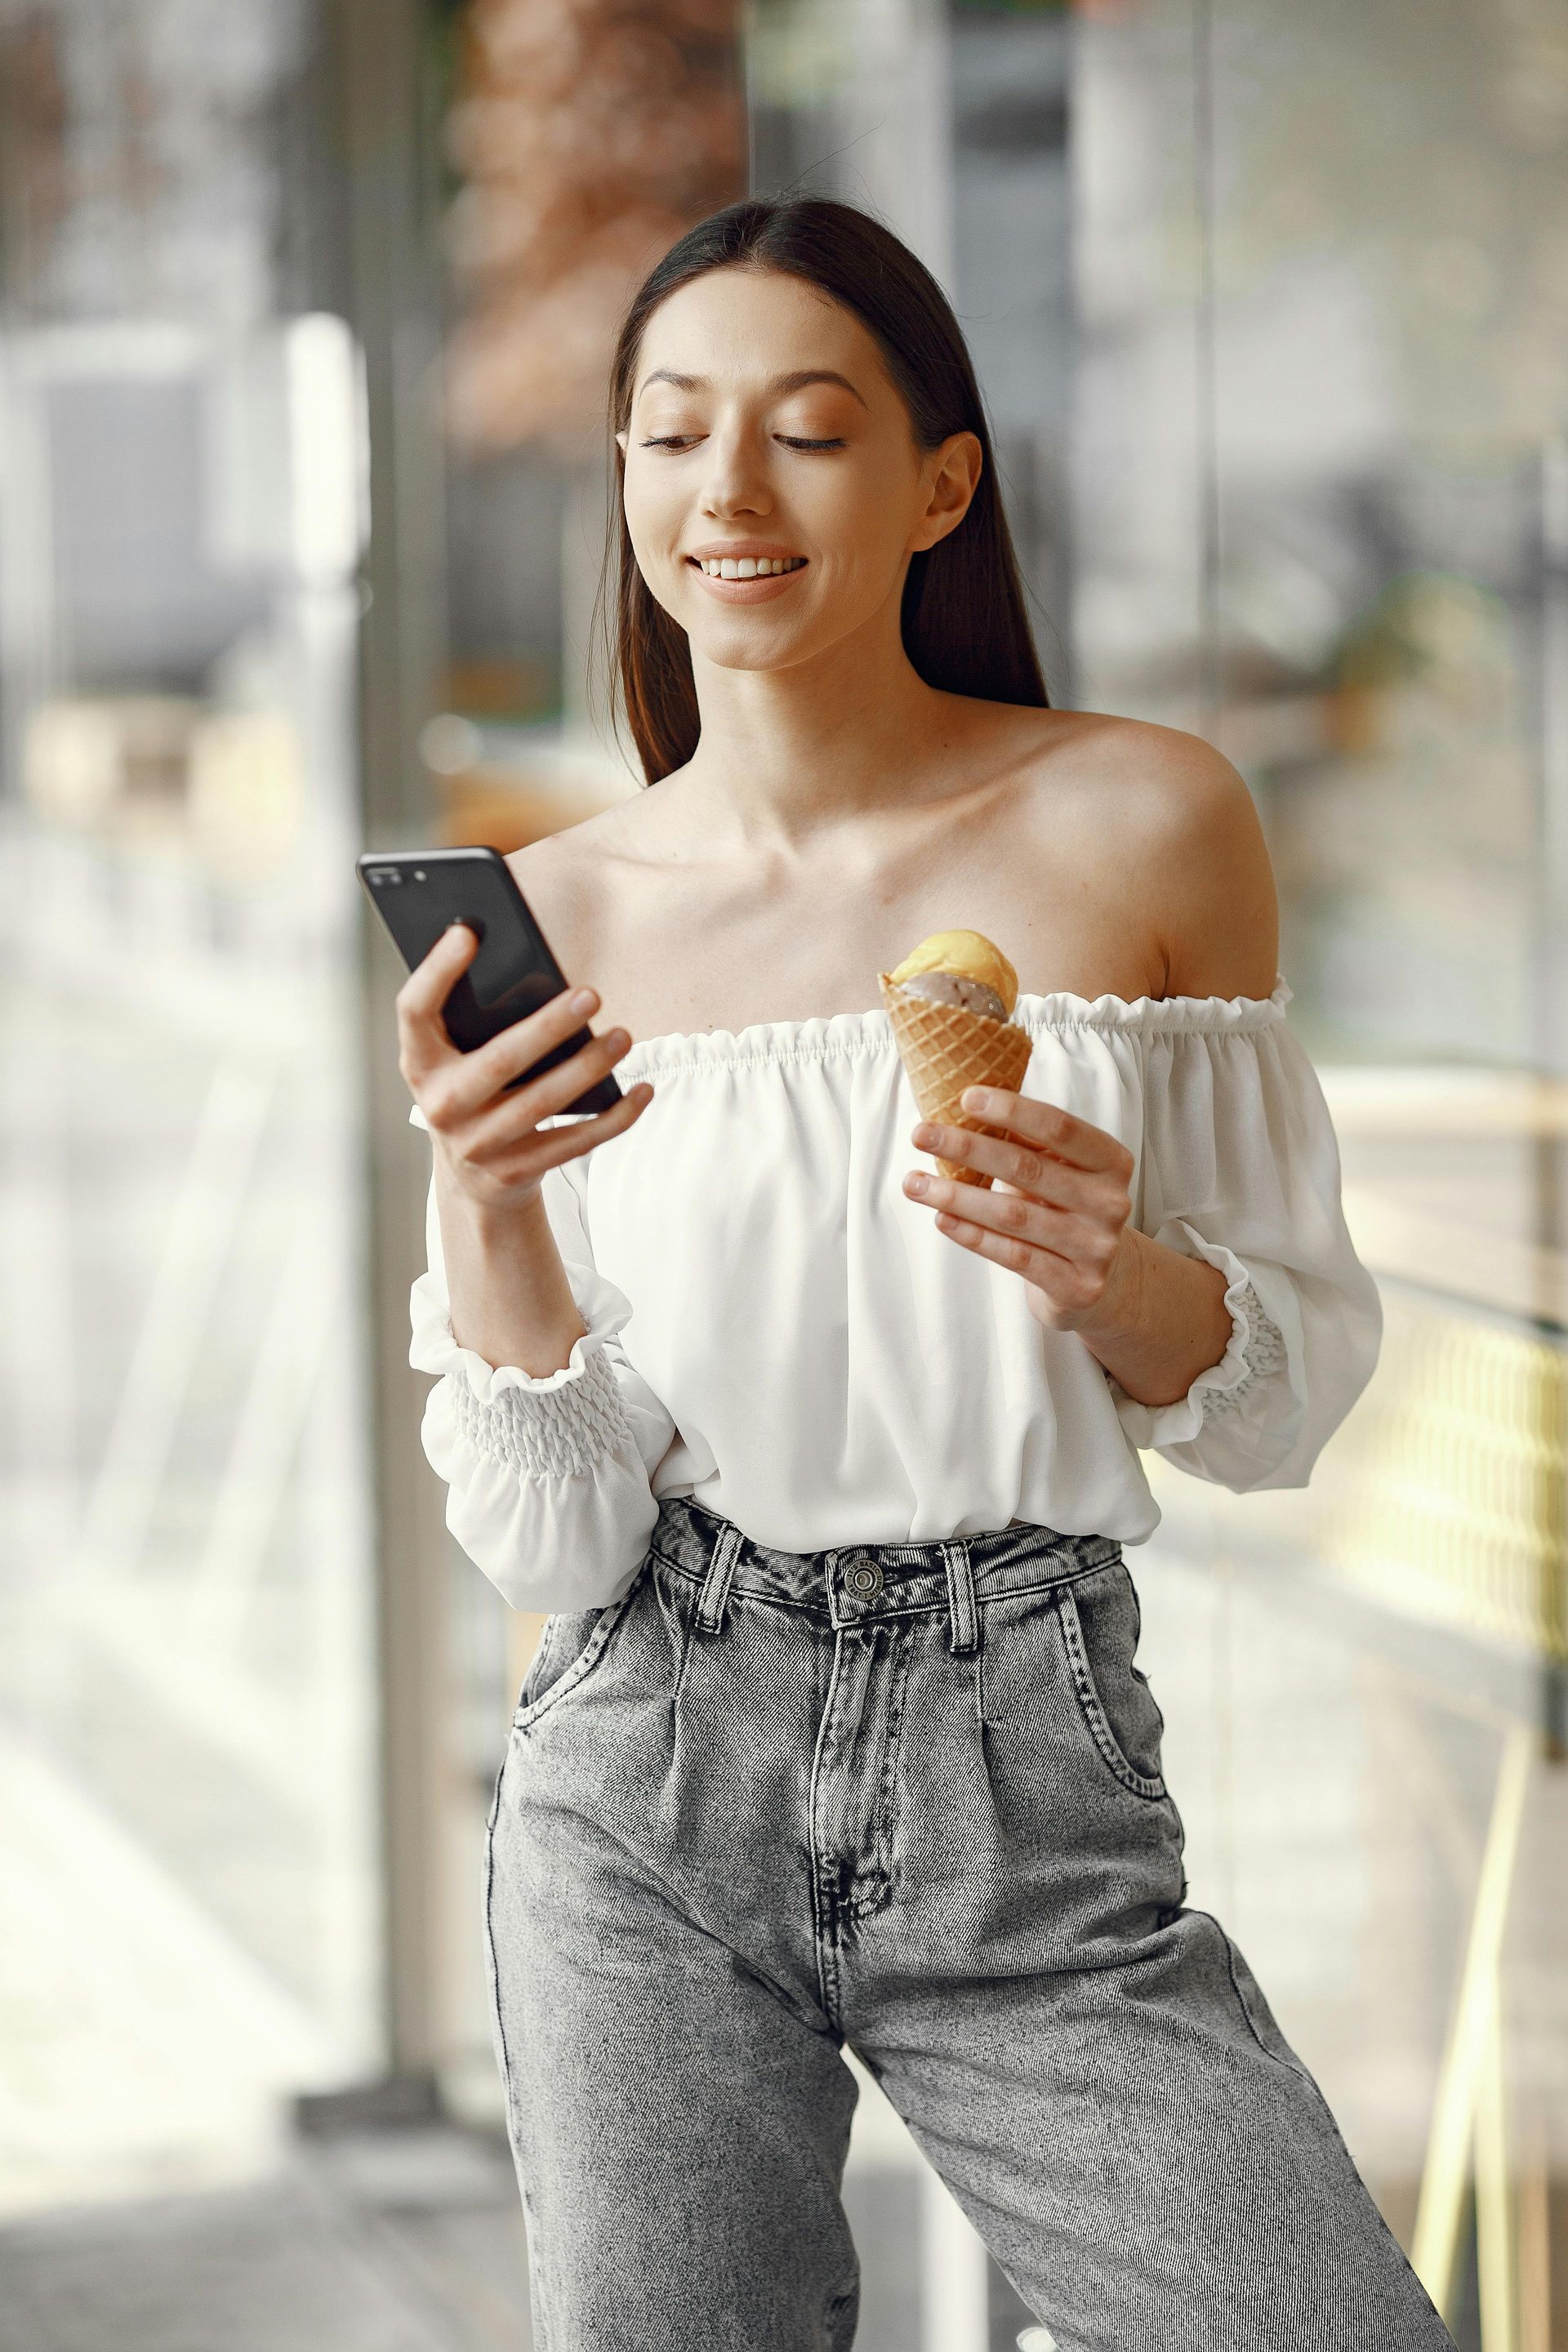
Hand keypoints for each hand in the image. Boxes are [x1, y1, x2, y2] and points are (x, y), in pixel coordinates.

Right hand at [396, 923, 651, 1212]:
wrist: (471, 1178)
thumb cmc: (474, 1092)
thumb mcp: (457, 1059)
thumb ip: (478, 1021)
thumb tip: (534, 970)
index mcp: (420, 1063)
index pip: (414, 1010)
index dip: (436, 971)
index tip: (468, 931)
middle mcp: (441, 1105)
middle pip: (499, 1060)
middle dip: (548, 1027)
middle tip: (591, 994)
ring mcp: (477, 1144)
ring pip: (542, 1103)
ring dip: (588, 1068)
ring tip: (622, 1037)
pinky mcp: (514, 1171)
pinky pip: (574, 1142)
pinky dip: (614, 1117)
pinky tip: (642, 1091)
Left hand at [902, 1087, 1138, 1335]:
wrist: (1104, 1282)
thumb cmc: (1068, 1210)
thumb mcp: (1060, 1172)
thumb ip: (1029, 1144)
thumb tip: (964, 1111)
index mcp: (1111, 1161)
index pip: (1060, 1127)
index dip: (1013, 1110)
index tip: (965, 1098)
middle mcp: (1111, 1202)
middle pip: (1028, 1168)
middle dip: (968, 1148)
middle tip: (921, 1134)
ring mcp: (1096, 1247)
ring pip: (1013, 1215)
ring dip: (955, 1196)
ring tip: (912, 1183)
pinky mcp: (1077, 1286)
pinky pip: (1014, 1255)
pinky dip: (972, 1235)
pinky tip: (941, 1218)